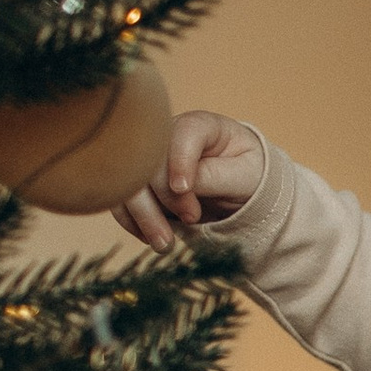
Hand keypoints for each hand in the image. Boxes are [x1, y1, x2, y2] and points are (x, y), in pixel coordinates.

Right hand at [110, 108, 262, 246]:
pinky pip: (122, 201)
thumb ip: (214, 177)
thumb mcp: (245, 176)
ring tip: (165, 244)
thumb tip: (179, 186)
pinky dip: (133, 222)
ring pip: (129, 182)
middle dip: (164, 195)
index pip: (183, 133)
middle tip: (192, 219)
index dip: (179, 160)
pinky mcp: (138, 184)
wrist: (240, 189)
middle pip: (150, 159)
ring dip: (143, 215)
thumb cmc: (248, 176)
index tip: (183, 188)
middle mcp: (167, 137)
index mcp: (200, 126)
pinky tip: (151, 238)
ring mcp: (148, 160)